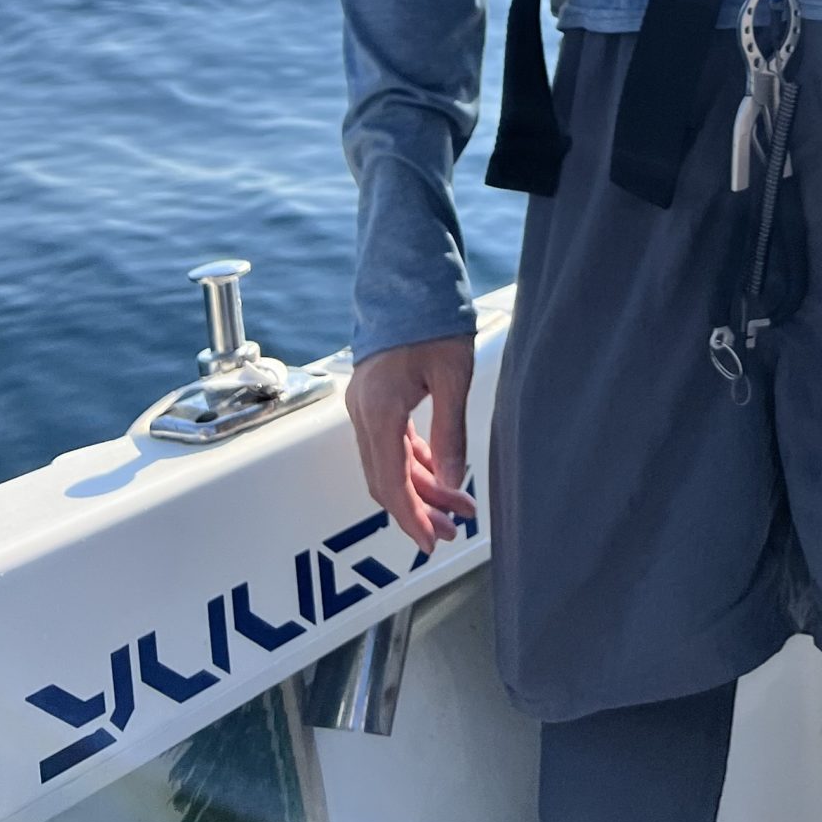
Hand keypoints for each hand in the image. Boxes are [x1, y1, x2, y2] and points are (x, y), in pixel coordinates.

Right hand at [346, 333, 476, 549]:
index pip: (391, 483)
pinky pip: (389, 444)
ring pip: (388, 464)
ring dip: (420, 487)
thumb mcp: (452, 377)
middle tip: (452, 531)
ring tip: (457, 508)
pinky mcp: (373, 399)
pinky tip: (440, 474)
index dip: (411, 518)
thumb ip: (450, 433)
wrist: (408, 279)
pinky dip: (414, 463)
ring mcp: (364, 406)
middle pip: (386, 479)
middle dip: (419, 509)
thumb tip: (451, 483)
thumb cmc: (432, 319)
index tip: (430, 543)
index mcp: (379, 412)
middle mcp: (363, 413)